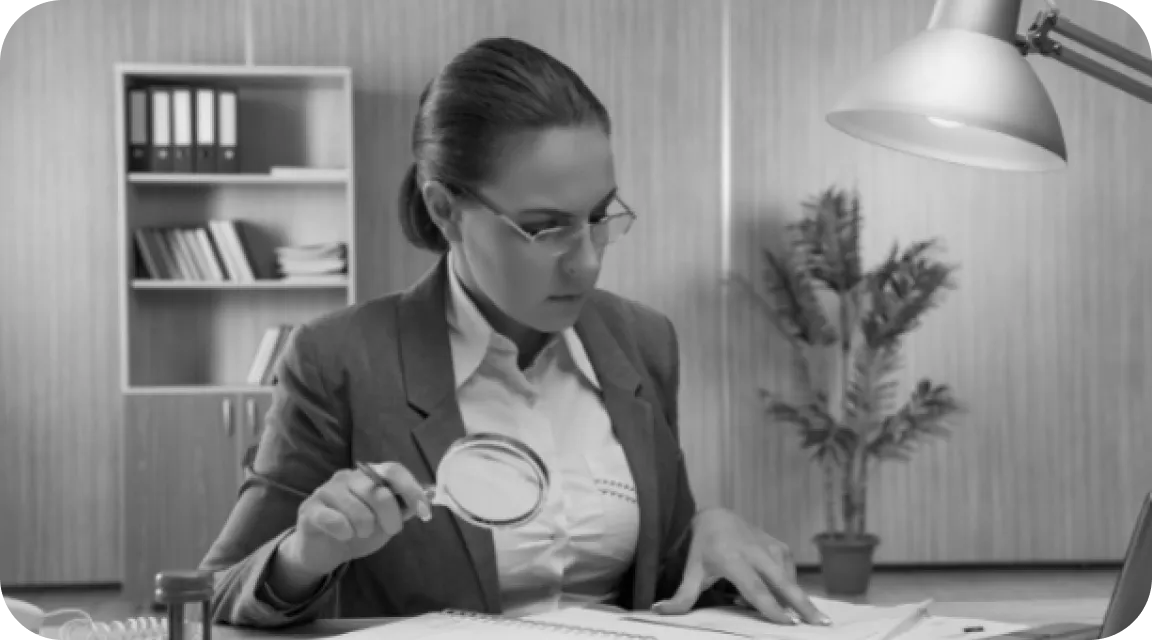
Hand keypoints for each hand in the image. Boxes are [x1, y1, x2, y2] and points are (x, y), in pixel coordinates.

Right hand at [285, 462, 432, 575]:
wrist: (323, 552)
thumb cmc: (357, 531)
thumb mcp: (386, 521)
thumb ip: (404, 507)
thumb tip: (429, 496)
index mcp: (369, 475)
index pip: (393, 470)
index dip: (412, 489)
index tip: (424, 512)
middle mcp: (347, 477)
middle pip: (377, 490)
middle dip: (390, 515)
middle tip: (391, 530)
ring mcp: (326, 491)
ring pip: (356, 507)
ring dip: (366, 527)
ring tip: (362, 534)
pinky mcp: (309, 509)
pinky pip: (333, 519)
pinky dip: (344, 531)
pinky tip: (344, 536)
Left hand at [652, 507, 829, 625]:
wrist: (716, 517)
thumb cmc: (702, 550)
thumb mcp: (691, 572)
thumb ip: (681, 597)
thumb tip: (658, 612)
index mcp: (732, 559)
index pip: (755, 589)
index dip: (771, 608)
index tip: (788, 623)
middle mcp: (755, 551)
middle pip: (782, 582)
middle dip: (802, 604)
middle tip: (821, 623)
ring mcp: (770, 547)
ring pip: (788, 579)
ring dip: (795, 600)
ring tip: (807, 617)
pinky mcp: (780, 546)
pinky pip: (789, 572)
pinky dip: (788, 587)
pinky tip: (782, 597)